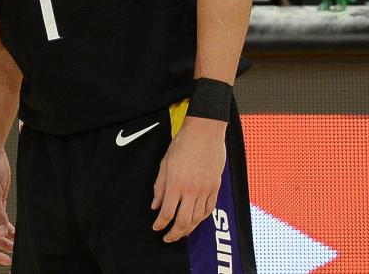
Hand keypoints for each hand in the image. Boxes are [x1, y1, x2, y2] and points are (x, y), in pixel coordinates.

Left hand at [151, 116, 226, 241]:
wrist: (204, 133)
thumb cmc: (182, 145)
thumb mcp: (164, 164)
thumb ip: (159, 186)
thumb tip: (155, 205)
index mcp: (175, 184)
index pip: (167, 212)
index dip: (160, 224)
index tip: (156, 228)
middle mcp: (191, 190)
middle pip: (183, 221)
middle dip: (175, 234)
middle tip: (168, 238)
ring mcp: (205, 190)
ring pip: (197, 218)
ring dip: (188, 229)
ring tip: (181, 233)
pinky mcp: (215, 188)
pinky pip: (209, 209)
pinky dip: (201, 219)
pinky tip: (195, 221)